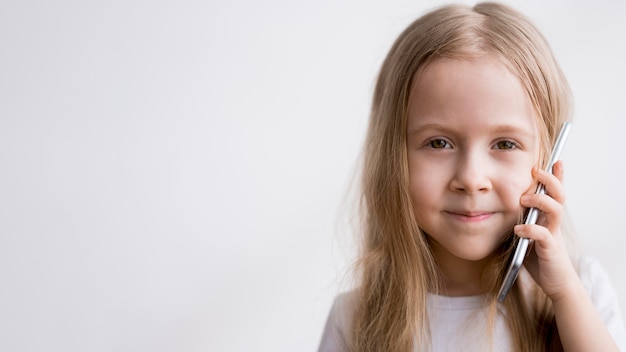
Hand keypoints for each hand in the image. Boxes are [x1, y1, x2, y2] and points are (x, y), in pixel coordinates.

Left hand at [513, 161, 577, 301]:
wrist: (554, 282)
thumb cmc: (538, 256)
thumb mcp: (525, 233)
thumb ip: (517, 220)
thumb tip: (495, 207)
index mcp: (547, 217)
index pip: (554, 192)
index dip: (556, 176)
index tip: (555, 160)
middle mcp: (553, 223)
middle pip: (558, 195)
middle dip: (550, 180)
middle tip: (536, 170)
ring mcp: (553, 235)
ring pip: (555, 210)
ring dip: (540, 201)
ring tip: (523, 199)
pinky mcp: (551, 250)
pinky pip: (544, 236)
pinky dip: (531, 230)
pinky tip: (518, 229)